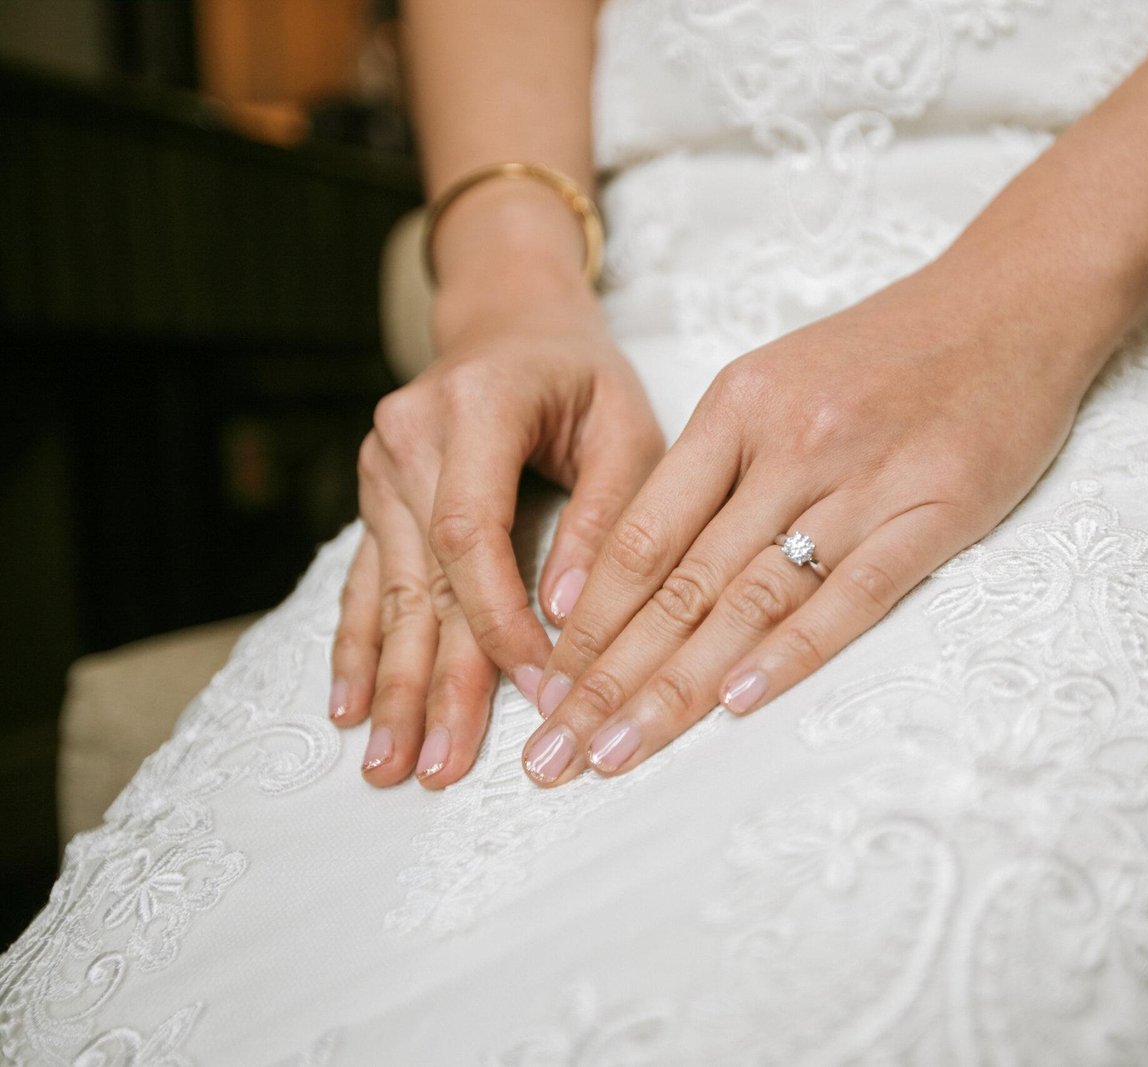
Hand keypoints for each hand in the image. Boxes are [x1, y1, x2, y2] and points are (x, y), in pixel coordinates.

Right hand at [331, 272, 663, 788]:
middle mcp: (408, 435)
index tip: (538, 689)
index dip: (501, 619)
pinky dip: (361, 647)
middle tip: (438, 767)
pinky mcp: (375, 496)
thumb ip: (606, 514)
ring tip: (392, 764)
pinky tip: (349, 708)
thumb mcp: (625, 424)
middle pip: (425, 578)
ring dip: (393, 684)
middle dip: (435, 680)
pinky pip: (366, 582)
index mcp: (475, 406)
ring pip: (392, 593)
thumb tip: (571, 612)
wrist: (512, 320)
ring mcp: (379, 467)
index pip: (474, 532)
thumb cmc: (584, 376)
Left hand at [516, 258, 1113, 785]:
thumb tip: (647, 565)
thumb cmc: (894, 348)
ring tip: (618, 753)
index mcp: (737, 407)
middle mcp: (788, 443)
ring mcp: (863, 476)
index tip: (546, 691)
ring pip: (751, 599)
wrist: (1016, 299)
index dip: (587, 624)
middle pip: (679, 581)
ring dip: (677, 687)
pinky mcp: (937, 508)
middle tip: (554, 754)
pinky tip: (739, 703)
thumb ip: (720, 464)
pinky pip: (854, 593)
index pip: (639, 536)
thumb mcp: (783, 377)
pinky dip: (793, 651)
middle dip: (608, 679)